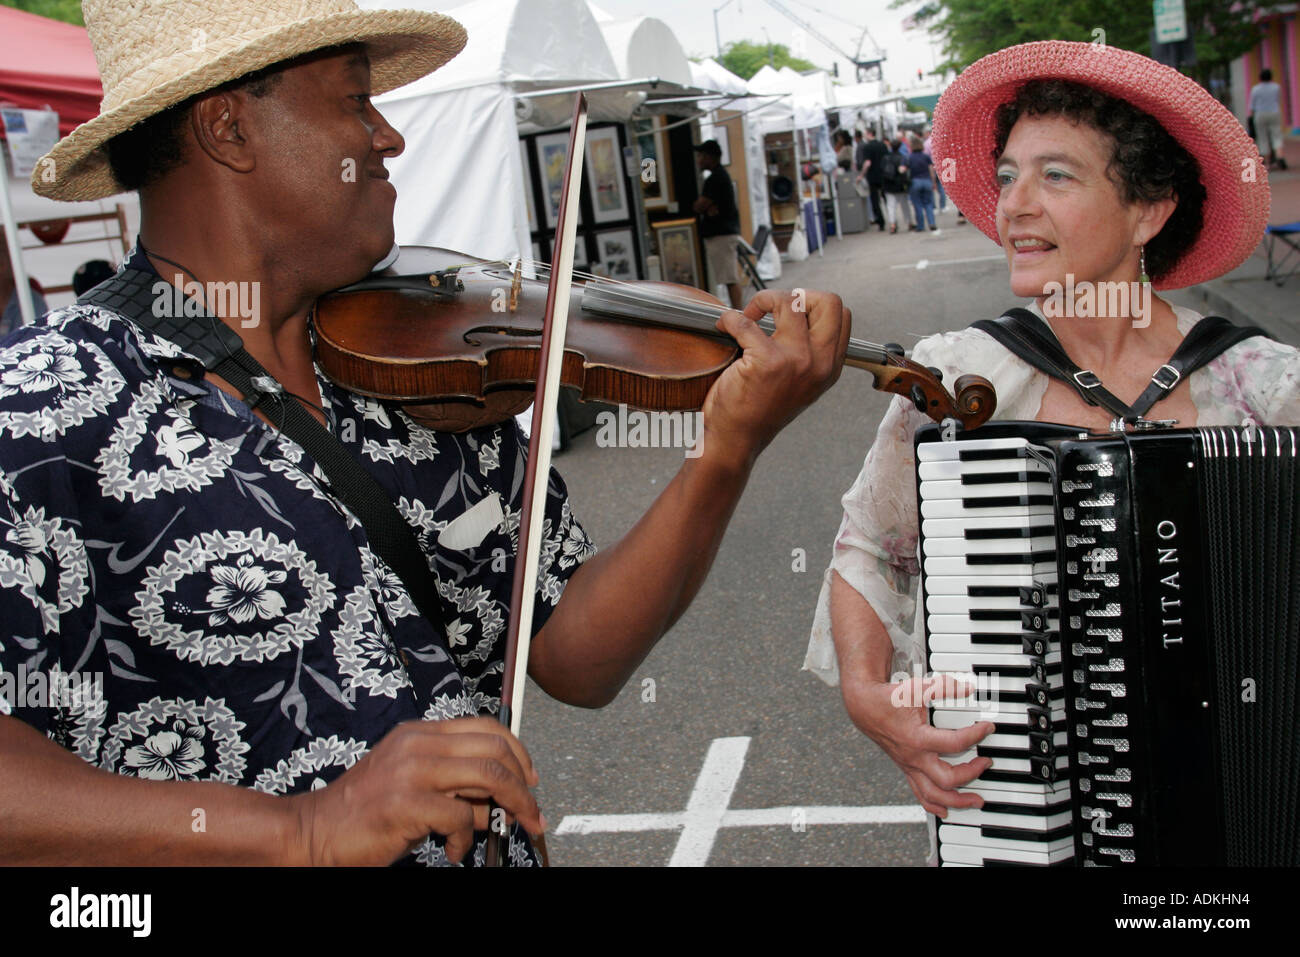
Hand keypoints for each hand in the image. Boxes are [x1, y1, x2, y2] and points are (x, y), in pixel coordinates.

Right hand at [288, 717, 543, 864]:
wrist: (314, 834)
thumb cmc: (364, 815)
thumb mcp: (414, 788)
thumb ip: (455, 787)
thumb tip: (500, 802)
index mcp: (419, 734)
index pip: (484, 727)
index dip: (516, 751)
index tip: (530, 778)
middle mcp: (417, 744)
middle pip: (494, 749)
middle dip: (523, 783)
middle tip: (531, 811)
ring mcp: (410, 770)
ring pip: (488, 776)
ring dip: (511, 806)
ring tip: (510, 829)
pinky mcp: (405, 803)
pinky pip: (460, 817)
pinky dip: (466, 840)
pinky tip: (454, 851)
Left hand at [701, 288, 849, 466]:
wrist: (737, 440)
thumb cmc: (759, 411)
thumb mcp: (800, 382)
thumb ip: (808, 352)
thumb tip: (796, 309)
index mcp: (830, 367)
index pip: (841, 315)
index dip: (812, 305)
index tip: (787, 315)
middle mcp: (820, 363)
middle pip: (828, 301)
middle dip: (798, 294)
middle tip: (773, 309)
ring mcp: (796, 361)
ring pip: (790, 300)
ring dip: (763, 300)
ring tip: (747, 316)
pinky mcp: (767, 361)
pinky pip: (747, 321)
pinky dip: (730, 319)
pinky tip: (724, 327)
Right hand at [840, 673, 993, 816]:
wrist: (865, 706)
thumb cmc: (888, 699)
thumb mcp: (917, 688)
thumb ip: (944, 688)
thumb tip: (967, 688)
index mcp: (917, 739)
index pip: (955, 743)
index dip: (976, 735)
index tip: (987, 727)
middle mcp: (914, 758)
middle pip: (947, 779)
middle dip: (971, 775)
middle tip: (986, 763)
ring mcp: (909, 766)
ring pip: (934, 795)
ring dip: (957, 801)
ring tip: (975, 802)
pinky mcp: (907, 768)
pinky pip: (921, 794)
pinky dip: (935, 805)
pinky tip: (945, 810)